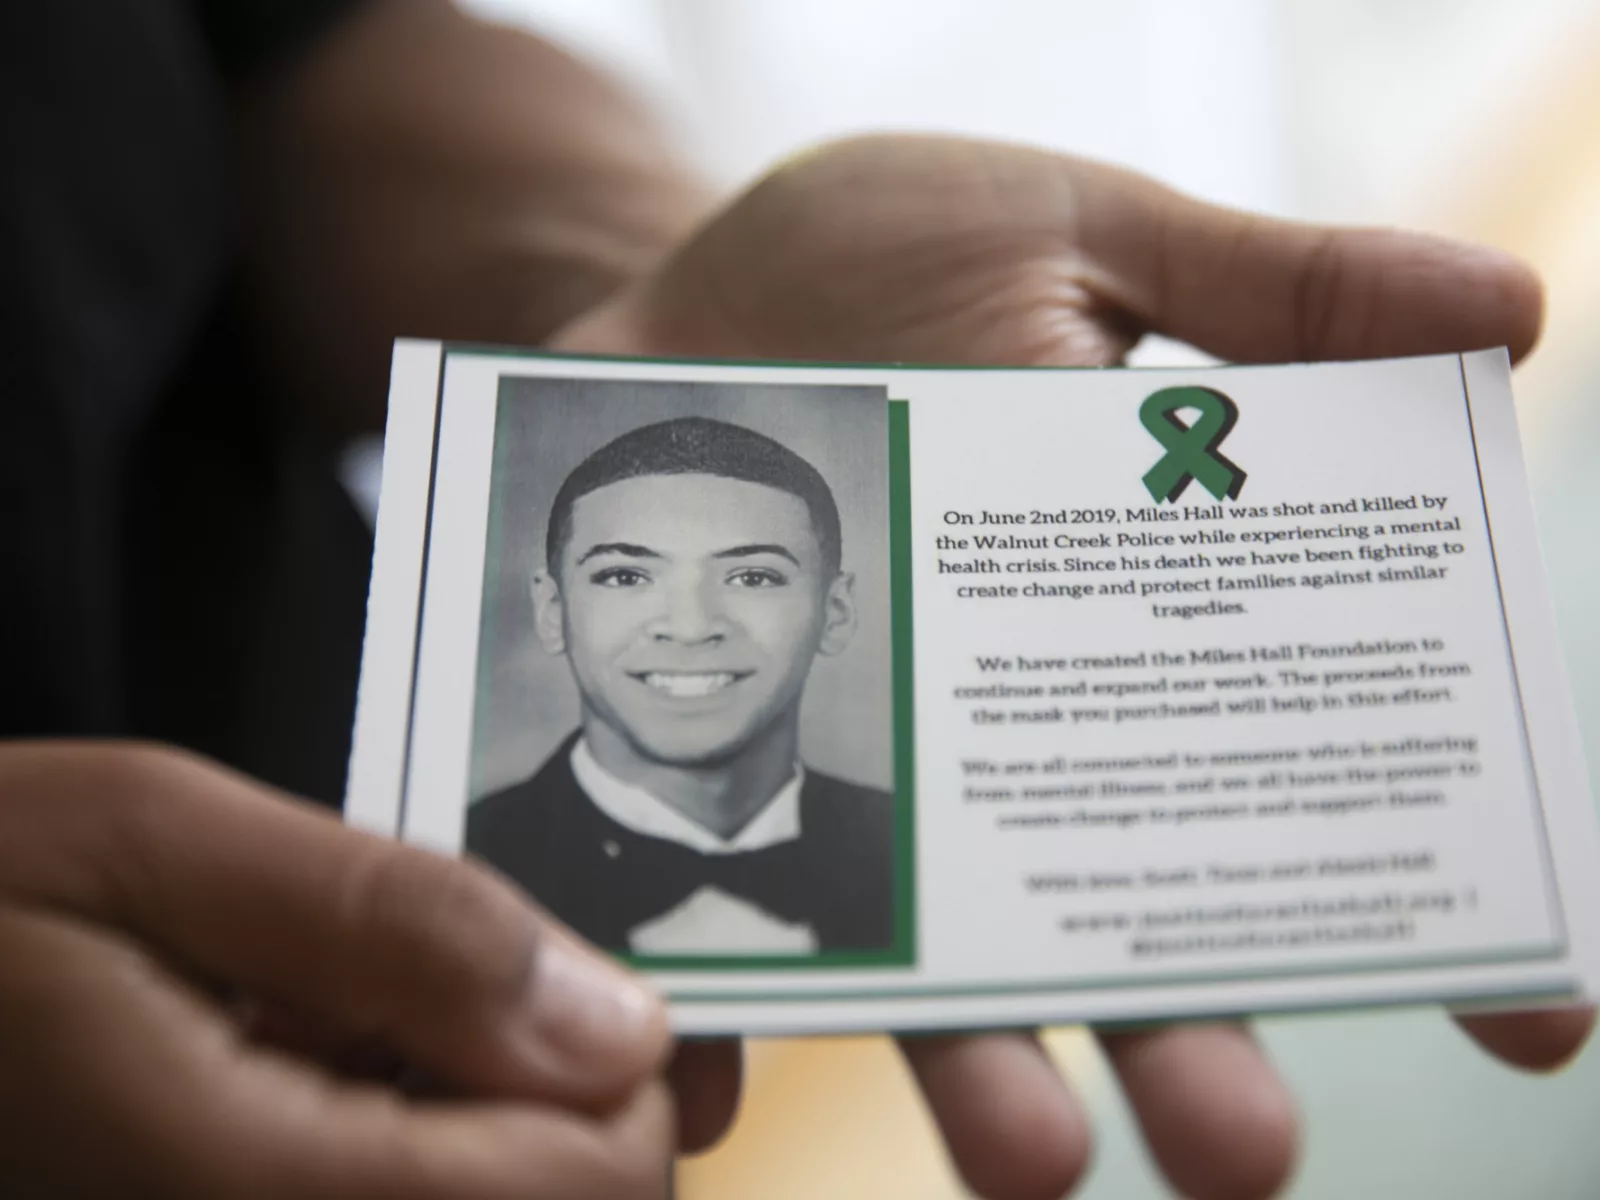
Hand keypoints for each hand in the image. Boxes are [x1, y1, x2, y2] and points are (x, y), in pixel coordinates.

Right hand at [0, 742, 674, 1197]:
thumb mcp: (151, 843)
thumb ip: (393, 927)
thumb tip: (611, 1020)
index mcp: (246, 1188)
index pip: (588, 1191)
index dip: (627, 1075)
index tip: (588, 980)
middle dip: (570, 1100)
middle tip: (509, 983)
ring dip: (495, 1120)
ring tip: (406, 1017)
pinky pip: (398, 1195)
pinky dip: (419, 1128)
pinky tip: (355, 1063)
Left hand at [553, 135, 1595, 1198]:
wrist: (659, 297)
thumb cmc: (873, 260)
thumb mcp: (1078, 242)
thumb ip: (1272, 290)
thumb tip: (1508, 308)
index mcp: (1143, 630)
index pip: (1297, 780)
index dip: (1413, 892)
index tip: (1527, 1006)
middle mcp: (1023, 743)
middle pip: (1133, 921)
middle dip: (1196, 1042)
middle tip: (1246, 1148)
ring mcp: (872, 780)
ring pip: (949, 966)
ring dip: (990, 1072)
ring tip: (1035, 1156)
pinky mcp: (731, 784)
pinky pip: (726, 928)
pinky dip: (723, 1019)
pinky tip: (709, 1079)